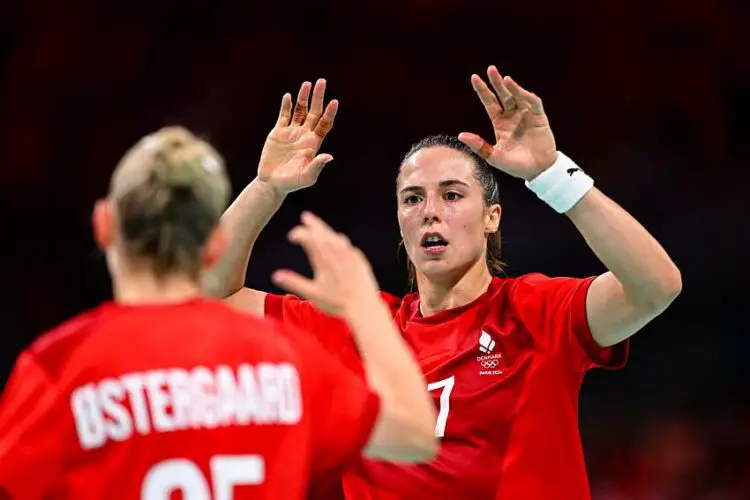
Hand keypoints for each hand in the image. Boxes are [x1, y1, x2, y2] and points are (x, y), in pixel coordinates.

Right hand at [257, 79, 337, 194]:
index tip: (334, 102)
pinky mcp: (278, 132)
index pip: (324, 124)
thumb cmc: (292, 182)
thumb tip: (329, 156)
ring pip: (299, 110)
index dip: (329, 113)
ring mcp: (291, 132)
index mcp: (313, 143)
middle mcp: (304, 135)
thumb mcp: (306, 176)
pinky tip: (289, 96)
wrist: (272, 183)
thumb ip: (317, 166)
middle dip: (318, 97)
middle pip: (314, 112)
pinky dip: (286, 106)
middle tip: (322, 81)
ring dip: (303, 97)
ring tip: (307, 84)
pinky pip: (284, 115)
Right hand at [272, 212, 379, 316]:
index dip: (298, 233)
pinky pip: (347, 245)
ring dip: (326, 230)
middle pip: (323, 232)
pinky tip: (338, 243)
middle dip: (313, 223)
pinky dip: (339, 240)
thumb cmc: (337, 303)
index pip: (309, 238)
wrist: (364, 306)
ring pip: (336, 236)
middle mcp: (337, 253)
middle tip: (306, 216)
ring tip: (319, 228)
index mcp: (324, 259)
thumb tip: (276, 275)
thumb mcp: (312, 294)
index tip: (291, 237)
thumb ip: (294, 282)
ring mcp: (350, 255)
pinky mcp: (360, 260)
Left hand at [459, 66, 557, 180]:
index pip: (490, 102)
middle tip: (490, 69)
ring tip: (504, 79)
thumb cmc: (516, 165)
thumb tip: (460, 135)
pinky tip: (517, 89)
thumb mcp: (493, 156)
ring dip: (511, 87)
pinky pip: (532, 102)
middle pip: (503, 95)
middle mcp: (512, 116)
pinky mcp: (539, 117)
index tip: (474, 78)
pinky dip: (525, 95)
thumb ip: (479, 145)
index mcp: (500, 123)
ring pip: (517, 96)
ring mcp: (526, 115)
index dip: (483, 90)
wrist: (538, 171)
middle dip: (497, 82)